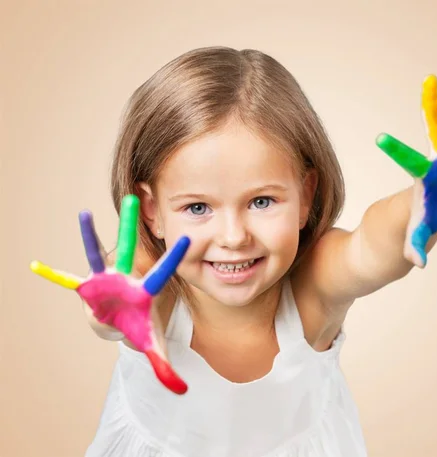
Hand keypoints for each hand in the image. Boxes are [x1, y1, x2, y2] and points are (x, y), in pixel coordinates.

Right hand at [30, 195, 190, 394]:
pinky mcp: (86, 287)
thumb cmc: (140, 326)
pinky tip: (35, 266)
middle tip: (134, 198)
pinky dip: (52, 275)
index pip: (163, 272)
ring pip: (97, 253)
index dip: (174, 258)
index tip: (189, 238)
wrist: (123, 322)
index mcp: (145, 290)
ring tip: (84, 214)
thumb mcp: (153, 346)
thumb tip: (182, 391)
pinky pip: (67, 280)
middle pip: (129, 250)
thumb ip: (166, 365)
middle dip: (130, 227)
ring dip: (90, 236)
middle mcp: (125, 278)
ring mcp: (104, 280)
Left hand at [376, 75, 436, 266]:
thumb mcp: (413, 237)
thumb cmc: (413, 225)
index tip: (380, 138)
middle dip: (432, 107)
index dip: (396, 150)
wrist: (426, 215)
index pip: (408, 161)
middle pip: (434, 130)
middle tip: (429, 80)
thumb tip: (419, 264)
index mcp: (421, 177)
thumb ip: (416, 247)